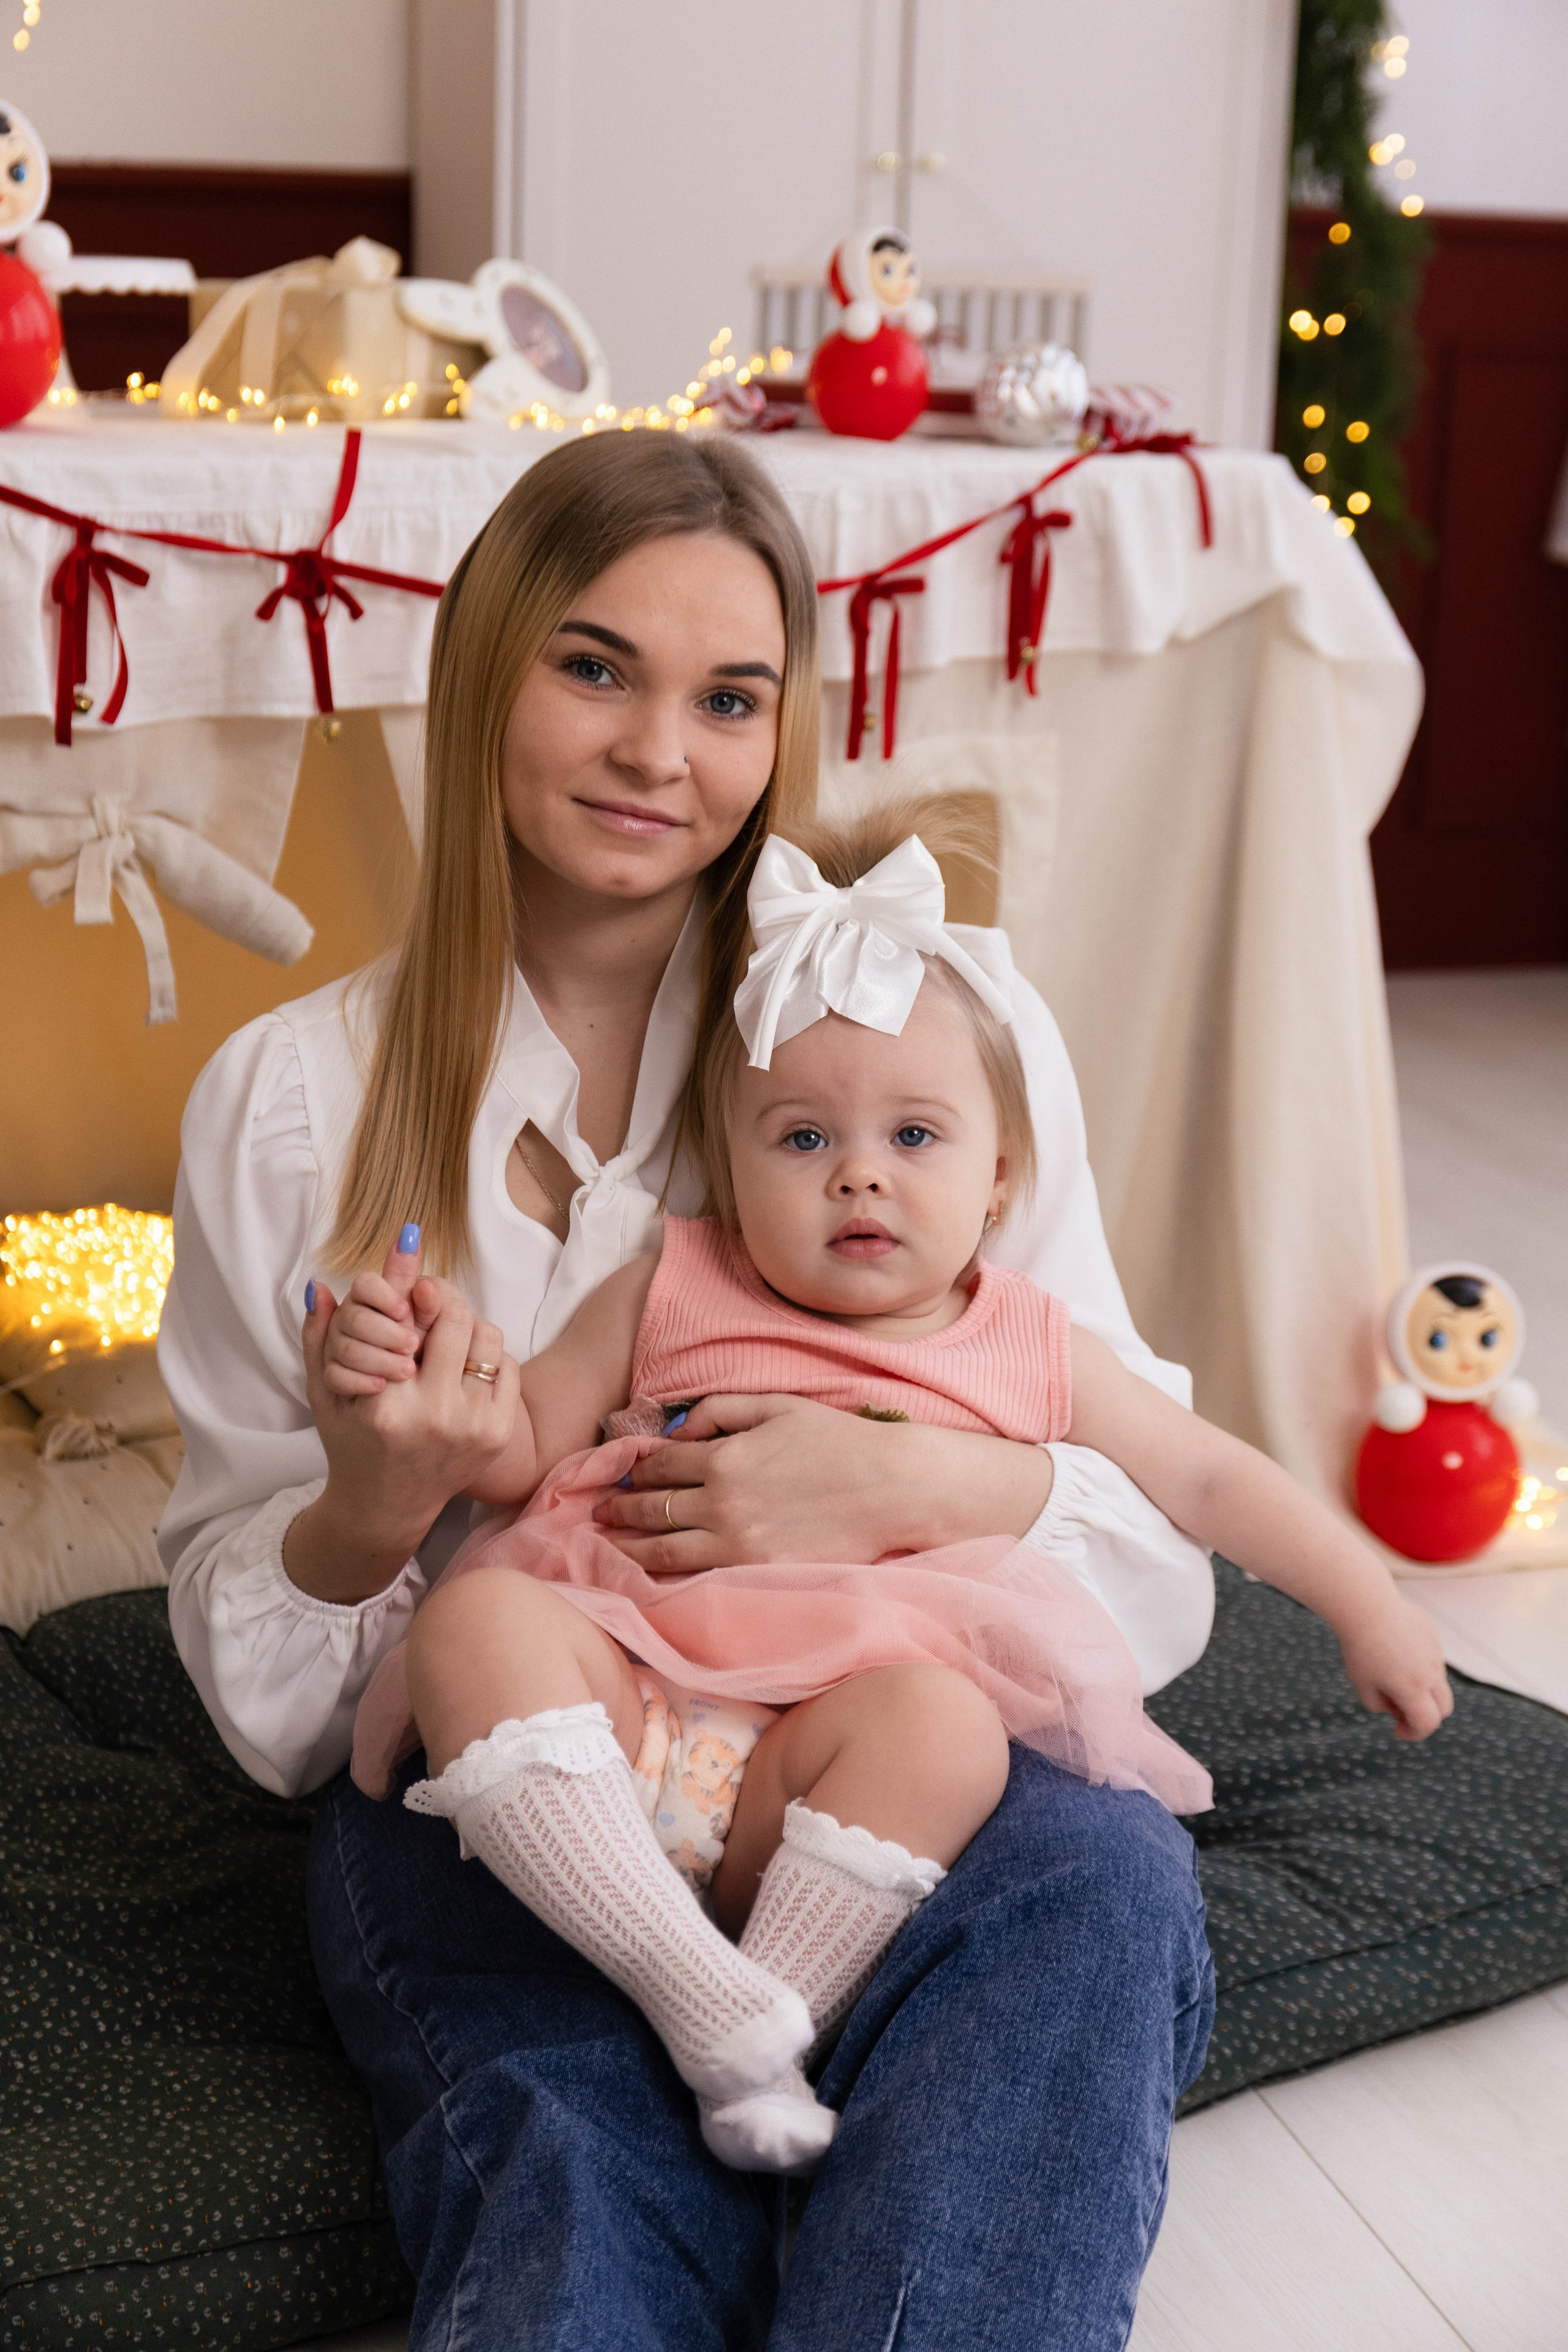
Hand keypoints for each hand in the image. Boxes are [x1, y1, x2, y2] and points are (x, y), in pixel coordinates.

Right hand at [287, 1251, 520, 1601]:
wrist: (386, 1506)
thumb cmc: (351, 1441)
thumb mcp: (328, 1389)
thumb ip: (322, 1335)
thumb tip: (319, 1284)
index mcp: (385, 1405)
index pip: (411, 1318)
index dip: (413, 1293)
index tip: (411, 1290)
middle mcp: (433, 1416)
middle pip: (456, 1318)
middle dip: (441, 1302)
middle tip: (428, 1305)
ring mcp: (472, 1427)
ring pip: (488, 1336)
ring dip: (467, 1327)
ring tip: (445, 1339)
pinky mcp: (498, 1434)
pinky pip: (507, 1366)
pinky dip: (487, 1356)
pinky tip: (463, 1368)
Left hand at [590, 1393, 1053, 1576]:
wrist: (891, 1489)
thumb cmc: (838, 1441)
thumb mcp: (778, 1404)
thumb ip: (722, 1408)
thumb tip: (680, 1426)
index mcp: (724, 1454)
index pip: (658, 1463)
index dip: (633, 1468)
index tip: (619, 1472)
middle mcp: (721, 1501)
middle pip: (651, 1508)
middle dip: (619, 1509)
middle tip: (598, 1512)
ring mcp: (737, 1542)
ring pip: (663, 1550)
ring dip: (628, 1547)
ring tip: (608, 1546)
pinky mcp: (756, 1571)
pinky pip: (697, 1577)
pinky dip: (665, 1576)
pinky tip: (649, 1574)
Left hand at [1338, 1596, 1452, 1740]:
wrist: (1365, 1606)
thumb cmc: (1360, 1649)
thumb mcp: (1363, 1686)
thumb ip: (1381, 1707)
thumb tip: (1396, 1708)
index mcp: (1414, 1689)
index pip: (1428, 1723)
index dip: (1414, 1733)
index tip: (1396, 1731)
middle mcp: (1431, 1673)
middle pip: (1444, 1708)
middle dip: (1426, 1716)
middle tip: (1398, 1710)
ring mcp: (1435, 1653)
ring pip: (1437, 1683)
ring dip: (1421, 1690)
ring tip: (1389, 1675)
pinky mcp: (1433, 1636)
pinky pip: (1431, 1660)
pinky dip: (1419, 1667)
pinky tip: (1393, 1651)